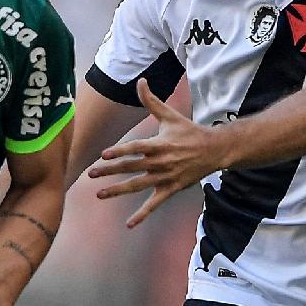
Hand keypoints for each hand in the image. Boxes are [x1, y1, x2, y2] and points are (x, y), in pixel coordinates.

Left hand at [84, 81, 223, 227]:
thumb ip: (152, 101)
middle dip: (110, 171)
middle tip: (90, 174)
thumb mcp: (170, 116)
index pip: (136, 148)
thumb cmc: (189, 132)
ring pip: (138, 186)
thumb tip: (141, 81)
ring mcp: (165, 178)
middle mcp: (160, 162)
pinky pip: (154, 204)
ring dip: (118, 191)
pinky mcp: (170, 189)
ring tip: (99, 195)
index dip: (119, 151)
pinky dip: (142, 215)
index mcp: (159, 145)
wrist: (214, 151)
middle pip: (131, 167)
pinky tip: (129, 225)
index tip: (103, 155)